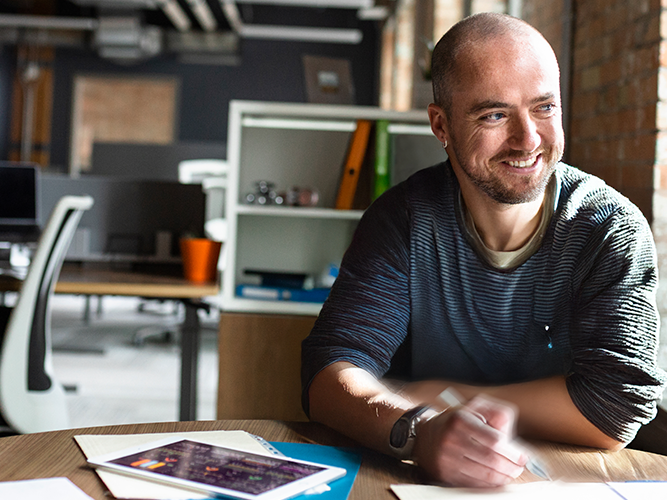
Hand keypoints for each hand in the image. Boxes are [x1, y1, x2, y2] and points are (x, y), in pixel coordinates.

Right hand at [412, 395, 528, 486]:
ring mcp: (447, 459)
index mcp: (459, 419)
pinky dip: (490, 484)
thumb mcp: (475, 407)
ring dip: (503, 477)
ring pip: (485, 475)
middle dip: (511, 467)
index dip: (513, 452)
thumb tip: (511, 436)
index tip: (523, 457)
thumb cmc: (456, 421)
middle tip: (519, 467)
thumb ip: (497, 413)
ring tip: (510, 473)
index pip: (494, 441)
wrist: (426, 435)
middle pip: (491, 460)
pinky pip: (475, 484)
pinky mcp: (445, 474)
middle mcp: (451, 439)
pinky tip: (496, 478)